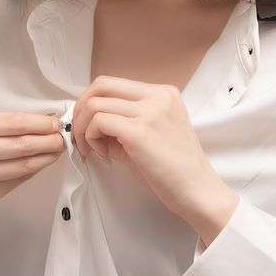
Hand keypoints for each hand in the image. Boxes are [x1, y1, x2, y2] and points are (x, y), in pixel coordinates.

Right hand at [0, 110, 65, 225]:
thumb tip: (41, 123)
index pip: (11, 122)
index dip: (38, 123)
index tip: (55, 122)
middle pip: (19, 145)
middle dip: (47, 140)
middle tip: (63, 137)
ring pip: (21, 165)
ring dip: (45, 157)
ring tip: (57, 150)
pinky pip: (15, 181)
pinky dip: (32, 171)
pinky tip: (41, 163)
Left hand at [71, 77, 238, 236]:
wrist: (197, 191)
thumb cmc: (173, 170)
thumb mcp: (149, 134)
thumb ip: (123, 121)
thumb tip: (87, 120)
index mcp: (163, 93)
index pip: (113, 84)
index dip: (91, 102)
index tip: (86, 125)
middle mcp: (158, 96)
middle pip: (101, 85)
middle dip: (81, 109)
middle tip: (78, 132)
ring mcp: (150, 112)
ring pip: (95, 105)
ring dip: (83, 128)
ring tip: (93, 149)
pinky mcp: (140, 132)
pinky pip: (99, 122)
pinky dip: (90, 137)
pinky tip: (101, 154)